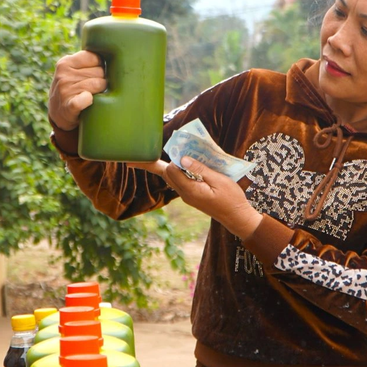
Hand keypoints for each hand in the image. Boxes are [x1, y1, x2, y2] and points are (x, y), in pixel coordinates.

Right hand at [48, 51, 106, 130]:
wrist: (57, 114)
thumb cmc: (72, 88)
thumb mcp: (72, 70)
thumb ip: (86, 61)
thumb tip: (111, 52)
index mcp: (65, 62)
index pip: (95, 57)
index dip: (100, 66)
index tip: (96, 74)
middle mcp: (64, 75)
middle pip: (100, 71)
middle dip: (102, 79)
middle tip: (94, 88)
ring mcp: (65, 91)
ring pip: (99, 84)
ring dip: (101, 91)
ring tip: (94, 96)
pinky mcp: (68, 107)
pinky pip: (85, 99)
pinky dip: (89, 100)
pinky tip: (88, 100)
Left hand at [135, 157, 263, 238]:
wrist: (236, 217)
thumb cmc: (231, 199)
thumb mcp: (219, 181)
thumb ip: (200, 169)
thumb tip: (183, 159)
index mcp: (190, 190)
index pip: (171, 171)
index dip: (173, 158)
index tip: (178, 148)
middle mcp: (185, 194)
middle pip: (164, 175)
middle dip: (149, 166)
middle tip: (129, 161)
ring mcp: (187, 196)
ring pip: (169, 178)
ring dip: (161, 167)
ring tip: (143, 160)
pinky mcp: (191, 195)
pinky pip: (178, 181)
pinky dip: (175, 171)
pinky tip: (176, 165)